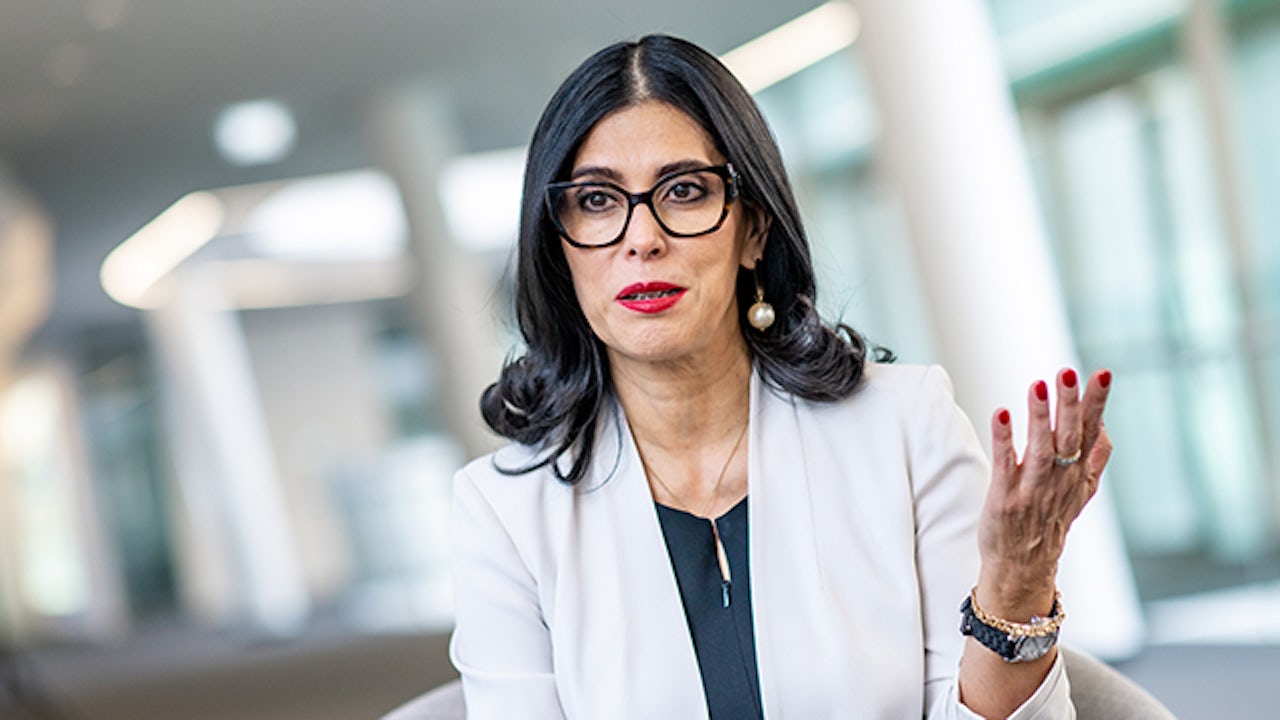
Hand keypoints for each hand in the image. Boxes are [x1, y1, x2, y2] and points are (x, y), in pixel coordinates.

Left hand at [976, 368, 1112, 616]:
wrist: (1023, 567)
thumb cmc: (1049, 521)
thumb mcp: (1081, 492)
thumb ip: (1094, 458)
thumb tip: (1104, 423)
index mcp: (1079, 475)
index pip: (1090, 432)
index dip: (1097, 403)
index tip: (1102, 373)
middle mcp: (1059, 481)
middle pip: (1068, 438)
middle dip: (1070, 404)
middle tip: (1068, 373)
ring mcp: (1032, 490)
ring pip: (1040, 449)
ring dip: (1040, 416)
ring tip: (1038, 384)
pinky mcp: (1005, 499)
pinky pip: (1004, 464)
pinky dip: (1004, 439)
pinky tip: (1001, 413)